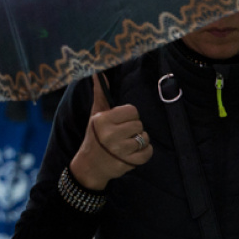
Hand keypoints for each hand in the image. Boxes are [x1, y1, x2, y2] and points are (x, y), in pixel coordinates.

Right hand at [69, 76, 151, 190]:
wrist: (90, 165)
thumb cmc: (94, 136)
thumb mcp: (95, 115)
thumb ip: (100, 94)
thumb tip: (98, 73)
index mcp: (103, 120)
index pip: (132, 110)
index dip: (129, 116)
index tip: (120, 122)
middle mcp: (110, 134)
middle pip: (139, 124)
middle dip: (133, 129)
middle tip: (122, 134)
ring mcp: (119, 150)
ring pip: (144, 138)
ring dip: (140, 141)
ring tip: (127, 144)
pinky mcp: (128, 162)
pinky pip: (148, 152)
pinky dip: (144, 152)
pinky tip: (133, 153)